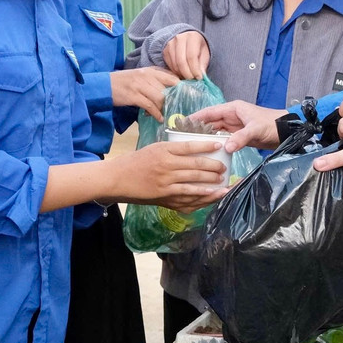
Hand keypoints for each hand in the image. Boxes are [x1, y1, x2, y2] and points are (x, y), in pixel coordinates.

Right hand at [109, 67, 178, 120]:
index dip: (182, 88)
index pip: (172, 78)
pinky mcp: (134, 95)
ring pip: (160, 97)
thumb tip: (171, 92)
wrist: (104, 85)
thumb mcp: (141, 76)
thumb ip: (156, 81)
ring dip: (164, 109)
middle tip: (177, 110)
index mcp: (151, 70)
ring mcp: (140, 85)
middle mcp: (147, 76)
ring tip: (165, 115)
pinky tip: (158, 119)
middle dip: (174, 101)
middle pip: (168, 89)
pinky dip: (156, 114)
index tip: (187, 98)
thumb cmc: (124, 82)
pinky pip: (150, 106)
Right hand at [111, 140, 228, 212]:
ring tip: (222, 180)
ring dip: (211, 181)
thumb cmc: (136, 162)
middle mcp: (166, 165)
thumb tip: (195, 150)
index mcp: (163, 150)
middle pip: (196, 165)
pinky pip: (187, 196)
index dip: (206, 146)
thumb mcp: (154, 148)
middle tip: (224, 167)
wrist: (118, 179)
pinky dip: (201, 195)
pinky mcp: (165, 196)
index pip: (189, 146)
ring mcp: (166, 182)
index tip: (219, 146)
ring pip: (195, 181)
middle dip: (213, 167)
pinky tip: (212, 194)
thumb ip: (172, 150)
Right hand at [162, 31, 209, 79]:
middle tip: (192, 80)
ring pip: (174, 64)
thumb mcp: (204, 54)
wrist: (188, 40)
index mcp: (192, 37)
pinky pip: (170, 65)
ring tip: (188, 78)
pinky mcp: (165, 51)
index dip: (195, 69)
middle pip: (181, 61)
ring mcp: (170, 44)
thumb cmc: (198, 48)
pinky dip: (176, 72)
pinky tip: (182, 74)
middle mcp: (179, 38)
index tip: (199, 78)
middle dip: (187, 74)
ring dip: (181, 74)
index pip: (191, 56)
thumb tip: (200, 76)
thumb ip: (202, 65)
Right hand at [191, 101, 285, 152]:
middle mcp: (232, 116)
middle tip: (183, 138)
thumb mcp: (256, 130)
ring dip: (206, 137)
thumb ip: (241, 138)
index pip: (209, 112)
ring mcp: (235, 127)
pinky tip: (209, 151)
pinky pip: (224, 139)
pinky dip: (216, 144)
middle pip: (210, 122)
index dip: (196, 117)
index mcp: (233, 109)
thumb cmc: (272, 124)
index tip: (183, 123)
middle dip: (198, 129)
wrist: (287, 131)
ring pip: (216, 131)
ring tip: (192, 145)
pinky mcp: (239, 136)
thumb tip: (226, 148)